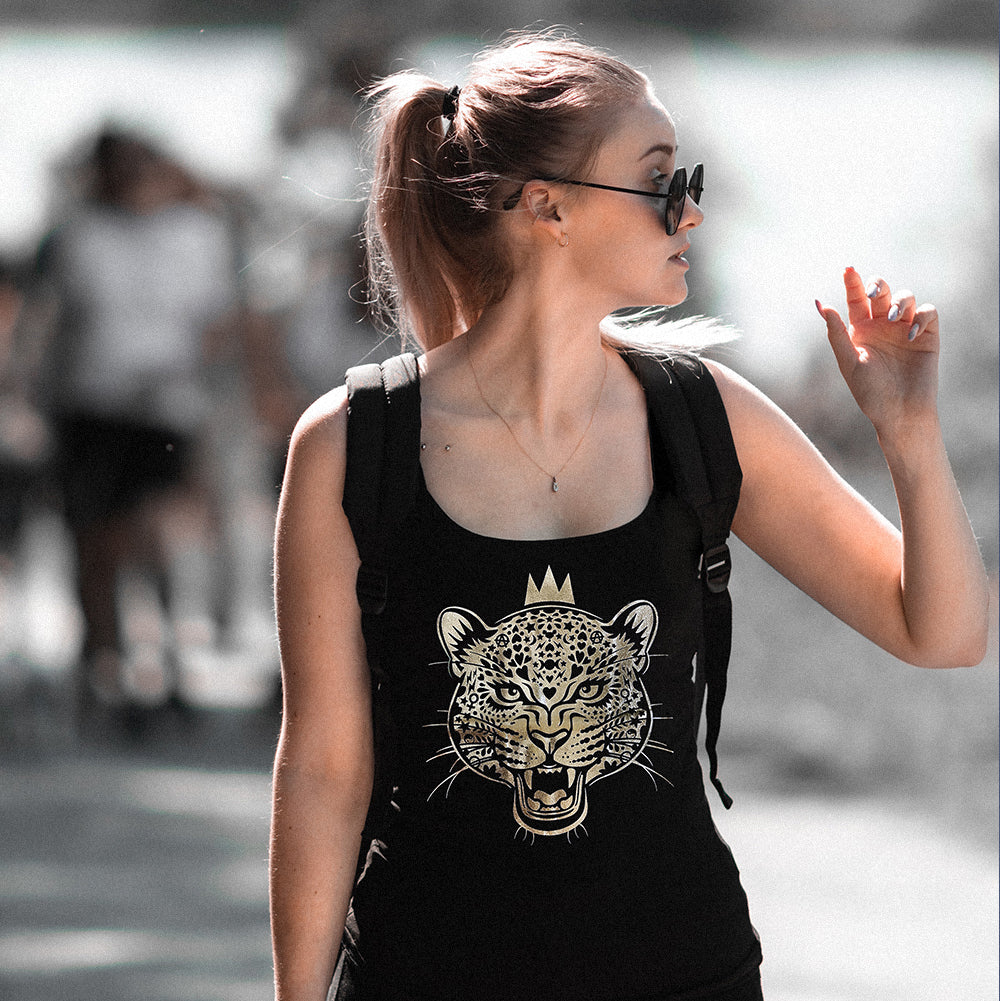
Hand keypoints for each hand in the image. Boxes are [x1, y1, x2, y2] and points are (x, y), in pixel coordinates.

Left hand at [815, 267, 939, 437]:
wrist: (899, 412)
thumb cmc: (870, 392)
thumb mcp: (849, 362)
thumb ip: (836, 333)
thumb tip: (821, 304)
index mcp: (861, 330)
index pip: (856, 300)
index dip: (853, 282)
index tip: (848, 269)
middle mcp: (883, 326)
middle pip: (881, 292)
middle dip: (877, 285)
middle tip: (872, 294)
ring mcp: (906, 329)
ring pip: (906, 297)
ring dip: (900, 301)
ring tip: (895, 318)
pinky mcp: (928, 335)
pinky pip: (928, 313)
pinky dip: (921, 316)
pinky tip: (910, 333)